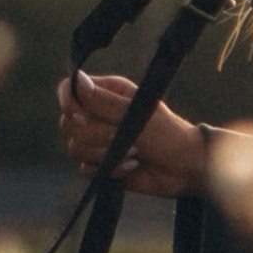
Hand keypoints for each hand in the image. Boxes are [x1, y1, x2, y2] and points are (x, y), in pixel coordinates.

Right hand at [56, 71, 212, 198]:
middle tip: (120, 135)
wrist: (185, 168)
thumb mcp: (137, 114)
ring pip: (75, 147)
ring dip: (103, 154)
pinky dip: (108, 170)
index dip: (68, 101)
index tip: (80, 113)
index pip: (69, 89)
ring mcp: (98, 140)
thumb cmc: (168, 134)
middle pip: (68, 122)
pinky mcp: (101, 164)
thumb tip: (78, 82)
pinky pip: (85, 169)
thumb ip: (105, 102)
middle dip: (94, 134)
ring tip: (134, 153)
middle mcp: (97, 115)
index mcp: (107, 93)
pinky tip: (131, 167)